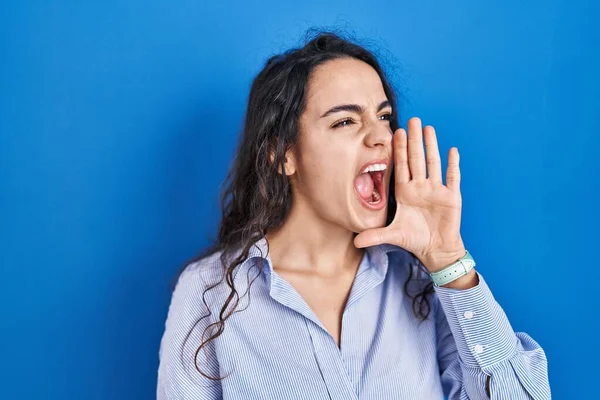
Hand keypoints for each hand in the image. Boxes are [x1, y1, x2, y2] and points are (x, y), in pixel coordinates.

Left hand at [353, 117, 465, 272]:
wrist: (436, 250)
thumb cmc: (415, 239)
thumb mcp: (392, 235)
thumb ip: (374, 236)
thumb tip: (354, 242)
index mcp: (406, 192)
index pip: (401, 166)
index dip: (399, 149)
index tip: (396, 132)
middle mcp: (420, 187)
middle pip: (417, 159)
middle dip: (414, 140)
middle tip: (412, 120)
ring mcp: (436, 190)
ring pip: (433, 163)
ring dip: (431, 146)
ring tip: (428, 128)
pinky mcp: (451, 197)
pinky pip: (452, 177)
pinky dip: (453, 165)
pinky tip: (452, 150)